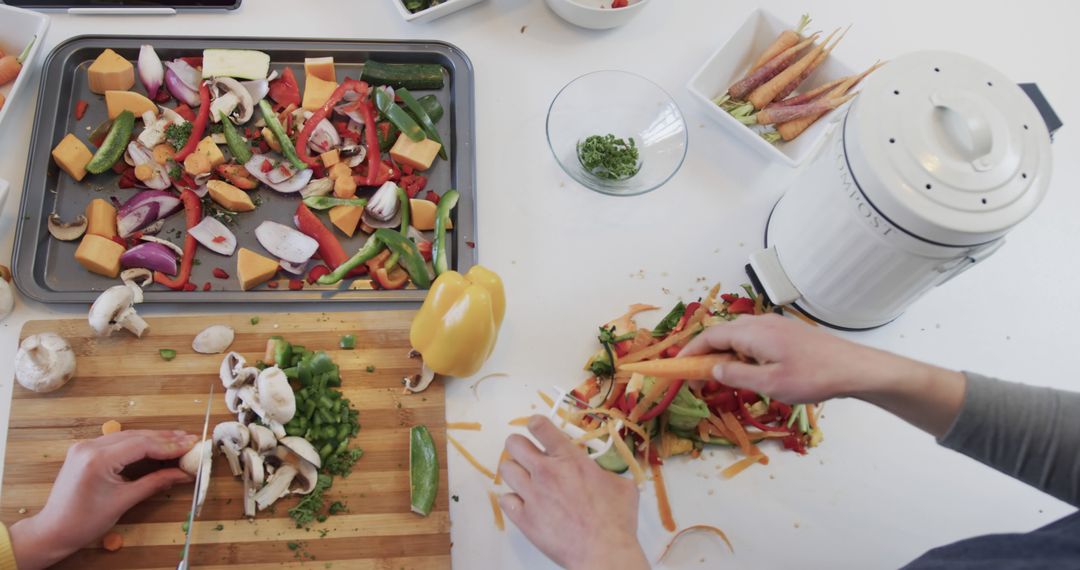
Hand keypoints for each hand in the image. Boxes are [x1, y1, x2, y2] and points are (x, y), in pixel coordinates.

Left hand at [10, 430, 196, 568]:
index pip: (142, 444)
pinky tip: (155, 445)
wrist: (53, 530)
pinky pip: (118, 441)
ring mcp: (85, 446)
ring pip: (128, 436)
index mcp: (98, 459)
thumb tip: (183, 474)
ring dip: (154, 439)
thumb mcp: (124, 501)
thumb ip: (155, 482)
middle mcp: (90, 446)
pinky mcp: (85, 450)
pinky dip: (138, 443)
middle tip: (190, 440)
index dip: (170, 445)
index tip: (192, 445)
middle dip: (165, 439)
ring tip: (179, 440)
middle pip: (136, 436)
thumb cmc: (85, 521)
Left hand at [499, 416, 648, 569]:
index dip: (536, 424)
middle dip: (519, 445)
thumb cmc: (617, 520)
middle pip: (514, 444)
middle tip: (528, 454)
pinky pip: (505, 499)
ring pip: (506, 469)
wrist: (603, 552)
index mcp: (570, 459)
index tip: (537, 428)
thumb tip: (604, 474)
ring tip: (525, 479)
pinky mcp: (524, 518)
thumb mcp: (622, 486)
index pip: (540, 427)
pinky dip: (513, 500)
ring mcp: (532, 495)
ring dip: (515, 471)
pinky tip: (524, 503)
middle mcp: (546, 472)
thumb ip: (606, 473)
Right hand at [680, 314, 965, 436]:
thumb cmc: (813, 377)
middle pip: (722, 334)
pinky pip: (753, 339)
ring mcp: (775, 326)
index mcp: (753, 333)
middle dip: (705, 353)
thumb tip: (713, 369)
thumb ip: (737, 375)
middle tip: (696, 376)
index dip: (690, 351)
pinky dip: (740, 352)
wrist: (854, 368)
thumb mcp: (770, 384)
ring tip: (719, 377)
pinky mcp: (786, 333)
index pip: (711, 337)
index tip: (676, 366)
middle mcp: (761, 323)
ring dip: (724, 354)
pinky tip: (748, 370)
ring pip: (738, 336)